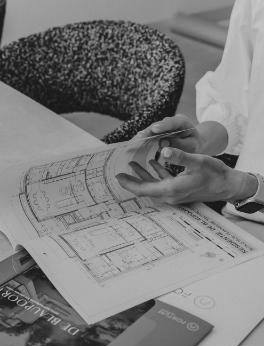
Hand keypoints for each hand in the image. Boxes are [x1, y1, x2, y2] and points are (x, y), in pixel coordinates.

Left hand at [115, 146, 257, 204]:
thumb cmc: (215, 173)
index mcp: (171, 189)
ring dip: (143, 175)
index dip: (129, 184)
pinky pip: (163, 182)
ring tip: (132, 164)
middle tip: (119, 172)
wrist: (228, 185)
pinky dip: (156, 174)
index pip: (144, 189)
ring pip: (153, 185)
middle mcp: (170, 195)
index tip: (117, 177)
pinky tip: (152, 163)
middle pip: (145, 189)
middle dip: (132, 180)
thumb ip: (179, 156)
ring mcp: (175, 194)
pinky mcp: (180, 190)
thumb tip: (164, 149)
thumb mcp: (197, 161)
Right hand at [133, 114, 203, 153]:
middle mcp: (169, 122)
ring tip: (133, 143)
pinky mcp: (156, 134)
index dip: (162, 125)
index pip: (171, 122)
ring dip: (142, 137)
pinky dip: (142, 142)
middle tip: (139, 137)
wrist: (193, 144)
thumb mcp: (191, 146)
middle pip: (157, 126)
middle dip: (148, 132)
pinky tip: (134, 146)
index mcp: (181, 121)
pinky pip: (149, 137)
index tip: (155, 129)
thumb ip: (179, 145)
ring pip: (151, 131)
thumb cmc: (194, 144)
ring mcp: (162, 128)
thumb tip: (163, 144)